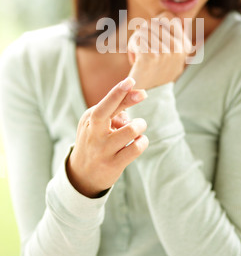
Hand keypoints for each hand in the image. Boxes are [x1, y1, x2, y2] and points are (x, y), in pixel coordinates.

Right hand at [66, 77, 147, 197]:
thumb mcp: (98, 122)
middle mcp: (94, 133)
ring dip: (140, 125)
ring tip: (138, 128)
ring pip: (131, 130)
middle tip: (143, 94)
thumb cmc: (95, 139)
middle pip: (110, 112)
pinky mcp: (113, 164)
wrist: (81, 174)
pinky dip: (142, 141)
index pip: (105, 103)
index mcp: (90, 119)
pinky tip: (139, 141)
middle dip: (128, 99)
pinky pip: (136, 148)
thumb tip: (137, 94)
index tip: (131, 81)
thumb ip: (116, 108)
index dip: (118, 91)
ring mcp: (103, 149)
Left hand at [128, 11, 192, 89]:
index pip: (169, 17)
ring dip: (136, 40)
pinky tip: (134, 59)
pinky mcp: (151, 56)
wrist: (146, 96)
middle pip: (154, 22)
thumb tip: (171, 17)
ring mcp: (166, 52)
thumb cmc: (154, 71)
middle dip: (144, 31)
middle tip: (142, 46)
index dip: (156, 22)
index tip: (152, 35)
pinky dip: (132, 47)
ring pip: (144, 29)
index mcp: (184, 45)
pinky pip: (138, 38)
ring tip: (138, 54)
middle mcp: (178, 48)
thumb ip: (173, 35)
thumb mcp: (171, 54)